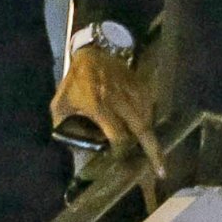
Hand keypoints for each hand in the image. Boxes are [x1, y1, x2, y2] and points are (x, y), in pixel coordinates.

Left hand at [53, 42, 165, 207]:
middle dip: (152, 151)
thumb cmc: (75, 80)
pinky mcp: (140, 86)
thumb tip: (70, 146)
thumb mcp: (61, 103)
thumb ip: (63, 125)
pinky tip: (147, 133)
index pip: (117, 135)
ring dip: (151, 139)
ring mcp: (132, 92)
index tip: (121, 161)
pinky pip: (149, 108)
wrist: (94, 50)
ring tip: (155, 157)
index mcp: (98, 105)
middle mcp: (119, 100)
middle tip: (161, 171)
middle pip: (141, 129)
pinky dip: (150, 122)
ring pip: (148, 120)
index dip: (121, 151)